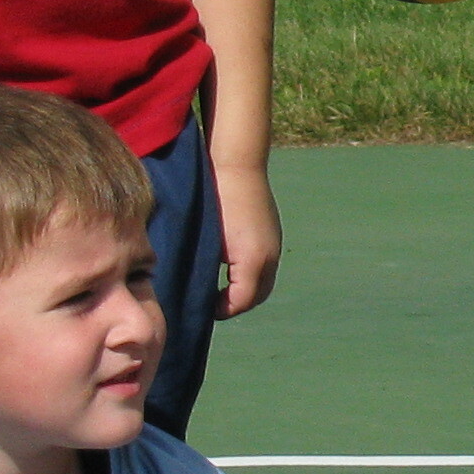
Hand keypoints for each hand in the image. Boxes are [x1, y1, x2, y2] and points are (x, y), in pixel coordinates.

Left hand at [213, 160, 281, 318]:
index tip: (202, 308)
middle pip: (259, 295)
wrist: (237, 163)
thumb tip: (199, 290)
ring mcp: (274, 242)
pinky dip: (252, 272)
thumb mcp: (207, 240)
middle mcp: (270, 255)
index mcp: (253, 261)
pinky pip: (266, 262)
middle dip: (237, 304)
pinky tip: (232, 264)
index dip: (221, 309)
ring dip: (246, 287)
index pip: (241, 302)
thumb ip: (205, 269)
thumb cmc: (215, 200)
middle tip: (213, 304)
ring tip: (222, 287)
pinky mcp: (272, 230)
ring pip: (264, 279)